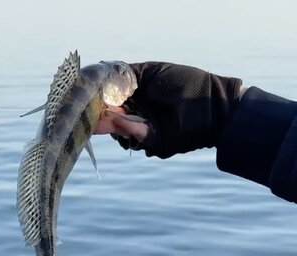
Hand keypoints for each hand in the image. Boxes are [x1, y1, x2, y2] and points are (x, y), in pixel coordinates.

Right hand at [95, 62, 242, 158]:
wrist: (214, 106)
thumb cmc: (186, 84)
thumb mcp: (152, 72)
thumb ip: (125, 76)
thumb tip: (99, 83)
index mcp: (136, 92)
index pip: (110, 96)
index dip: (96, 98)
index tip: (83, 97)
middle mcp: (138, 110)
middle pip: (109, 115)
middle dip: (97, 114)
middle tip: (85, 113)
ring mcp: (144, 127)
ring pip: (118, 129)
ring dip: (109, 124)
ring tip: (103, 117)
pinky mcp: (152, 141)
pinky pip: (135, 137)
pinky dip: (129, 130)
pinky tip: (122, 122)